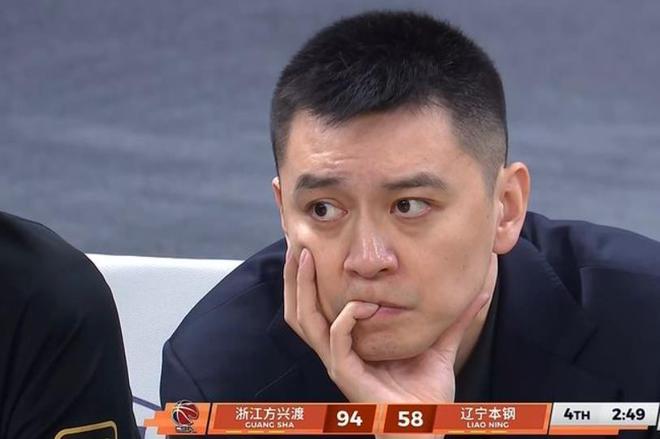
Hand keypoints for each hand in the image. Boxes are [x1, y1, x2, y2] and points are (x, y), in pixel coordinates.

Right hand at [283, 246, 490, 403]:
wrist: (428, 423)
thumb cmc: (427, 391)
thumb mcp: (438, 343)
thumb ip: (453, 318)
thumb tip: (481, 290)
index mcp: (349, 341)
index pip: (317, 305)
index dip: (307, 277)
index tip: (311, 244)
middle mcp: (336, 348)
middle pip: (300, 308)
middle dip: (294, 276)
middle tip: (297, 243)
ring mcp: (338, 361)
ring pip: (305, 320)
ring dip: (302, 287)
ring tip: (305, 258)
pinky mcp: (346, 372)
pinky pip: (337, 338)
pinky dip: (347, 317)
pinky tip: (363, 304)